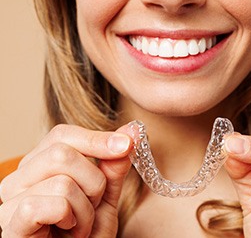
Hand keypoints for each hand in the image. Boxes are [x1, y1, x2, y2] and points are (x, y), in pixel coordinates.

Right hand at [0, 124, 132, 236]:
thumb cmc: (87, 233)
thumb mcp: (106, 195)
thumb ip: (113, 165)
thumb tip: (131, 130)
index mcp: (39, 165)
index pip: (62, 135)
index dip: (97, 139)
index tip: (126, 145)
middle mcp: (19, 178)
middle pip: (62, 153)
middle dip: (93, 182)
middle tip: (92, 204)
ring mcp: (11, 202)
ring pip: (63, 182)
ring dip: (86, 209)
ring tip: (80, 224)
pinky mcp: (13, 226)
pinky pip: (54, 205)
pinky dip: (73, 219)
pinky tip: (68, 231)